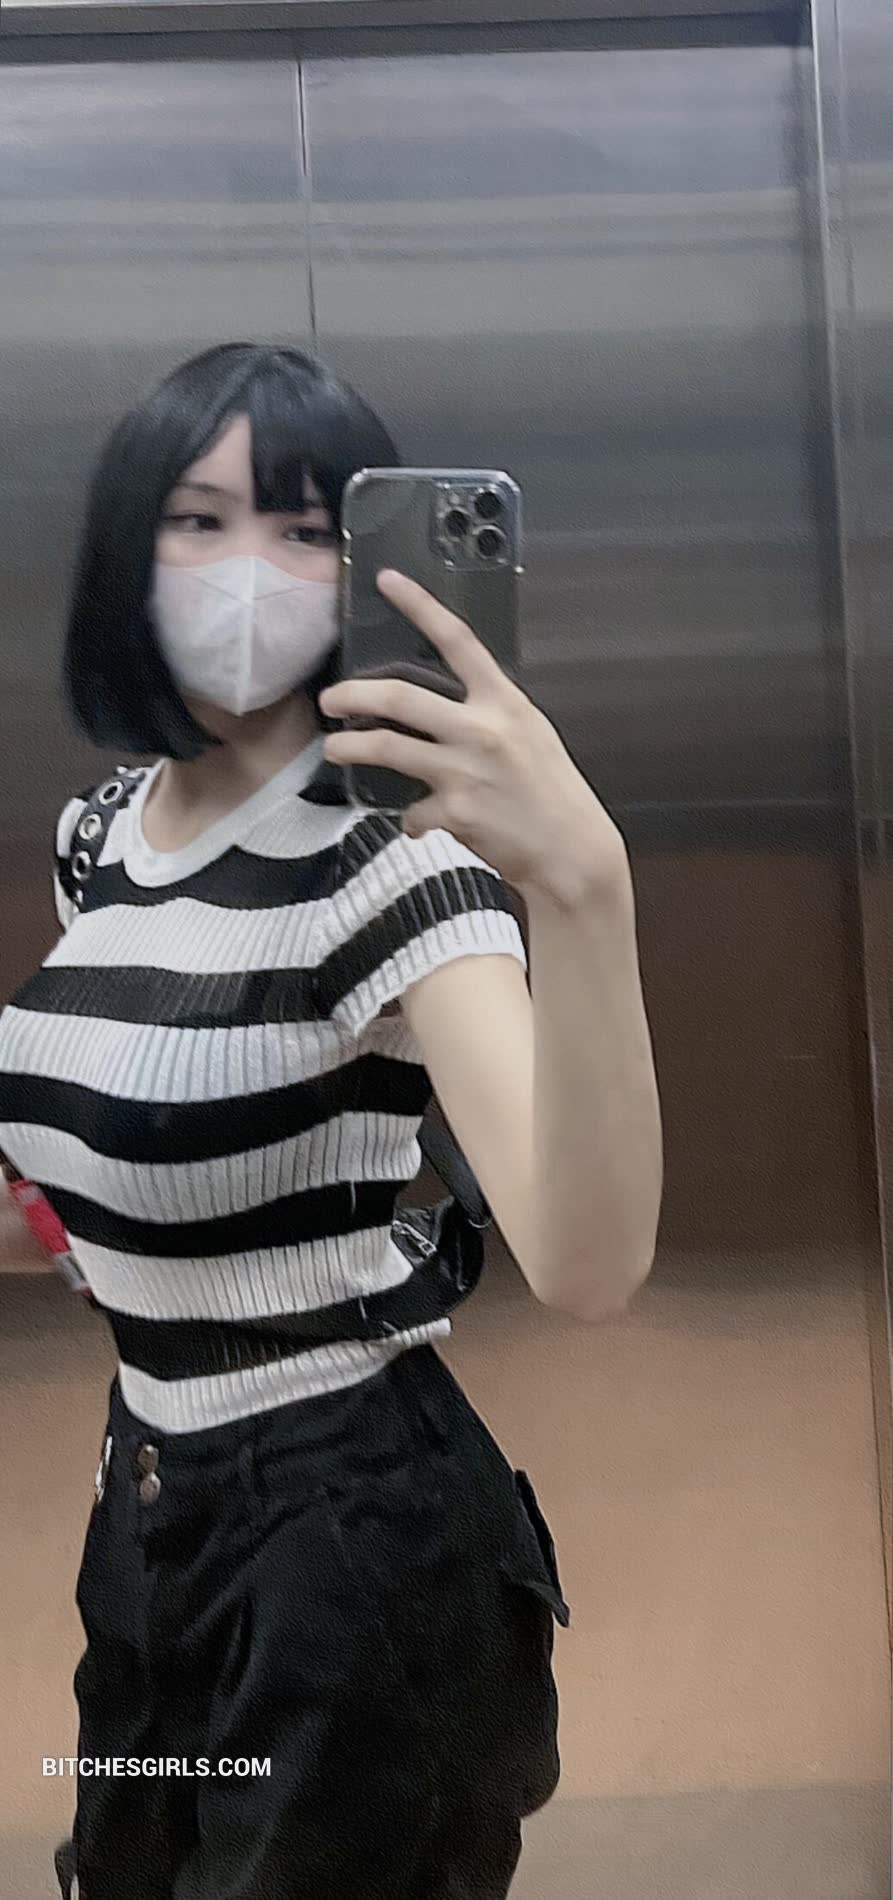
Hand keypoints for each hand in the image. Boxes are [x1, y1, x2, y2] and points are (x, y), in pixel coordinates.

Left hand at [319, 571, 626, 901]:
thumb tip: (444, 705)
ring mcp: (464, 771)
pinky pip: (412, 811)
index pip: (458, 641)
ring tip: (334, 749)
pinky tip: (417, 823)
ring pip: (389, 748)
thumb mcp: (529, 733)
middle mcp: (482, 730)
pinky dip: (411, 819)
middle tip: (331, 699)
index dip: (420, 607)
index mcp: (504, 702)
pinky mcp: (454, 811)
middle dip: (354, 695)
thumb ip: (489, 713)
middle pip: (401, 698)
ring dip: (351, 748)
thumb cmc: (551, 791)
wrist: (571, 850)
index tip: (388, 581)